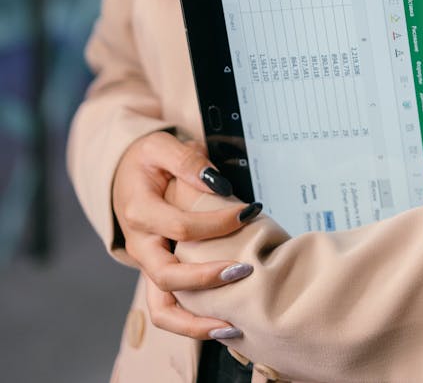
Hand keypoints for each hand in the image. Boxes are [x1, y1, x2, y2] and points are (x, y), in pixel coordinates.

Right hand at [112, 130, 259, 338]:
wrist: (125, 174)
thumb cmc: (146, 160)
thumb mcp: (162, 146)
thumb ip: (188, 161)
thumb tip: (219, 186)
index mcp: (139, 212)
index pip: (181, 227)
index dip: (218, 223)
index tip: (248, 212)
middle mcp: (140, 245)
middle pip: (167, 277)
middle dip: (207, 279)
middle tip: (244, 270)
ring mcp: (147, 265)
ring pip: (162, 309)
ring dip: (196, 322)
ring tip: (232, 326)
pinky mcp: (156, 275)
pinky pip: (170, 307)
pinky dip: (193, 322)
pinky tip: (223, 324)